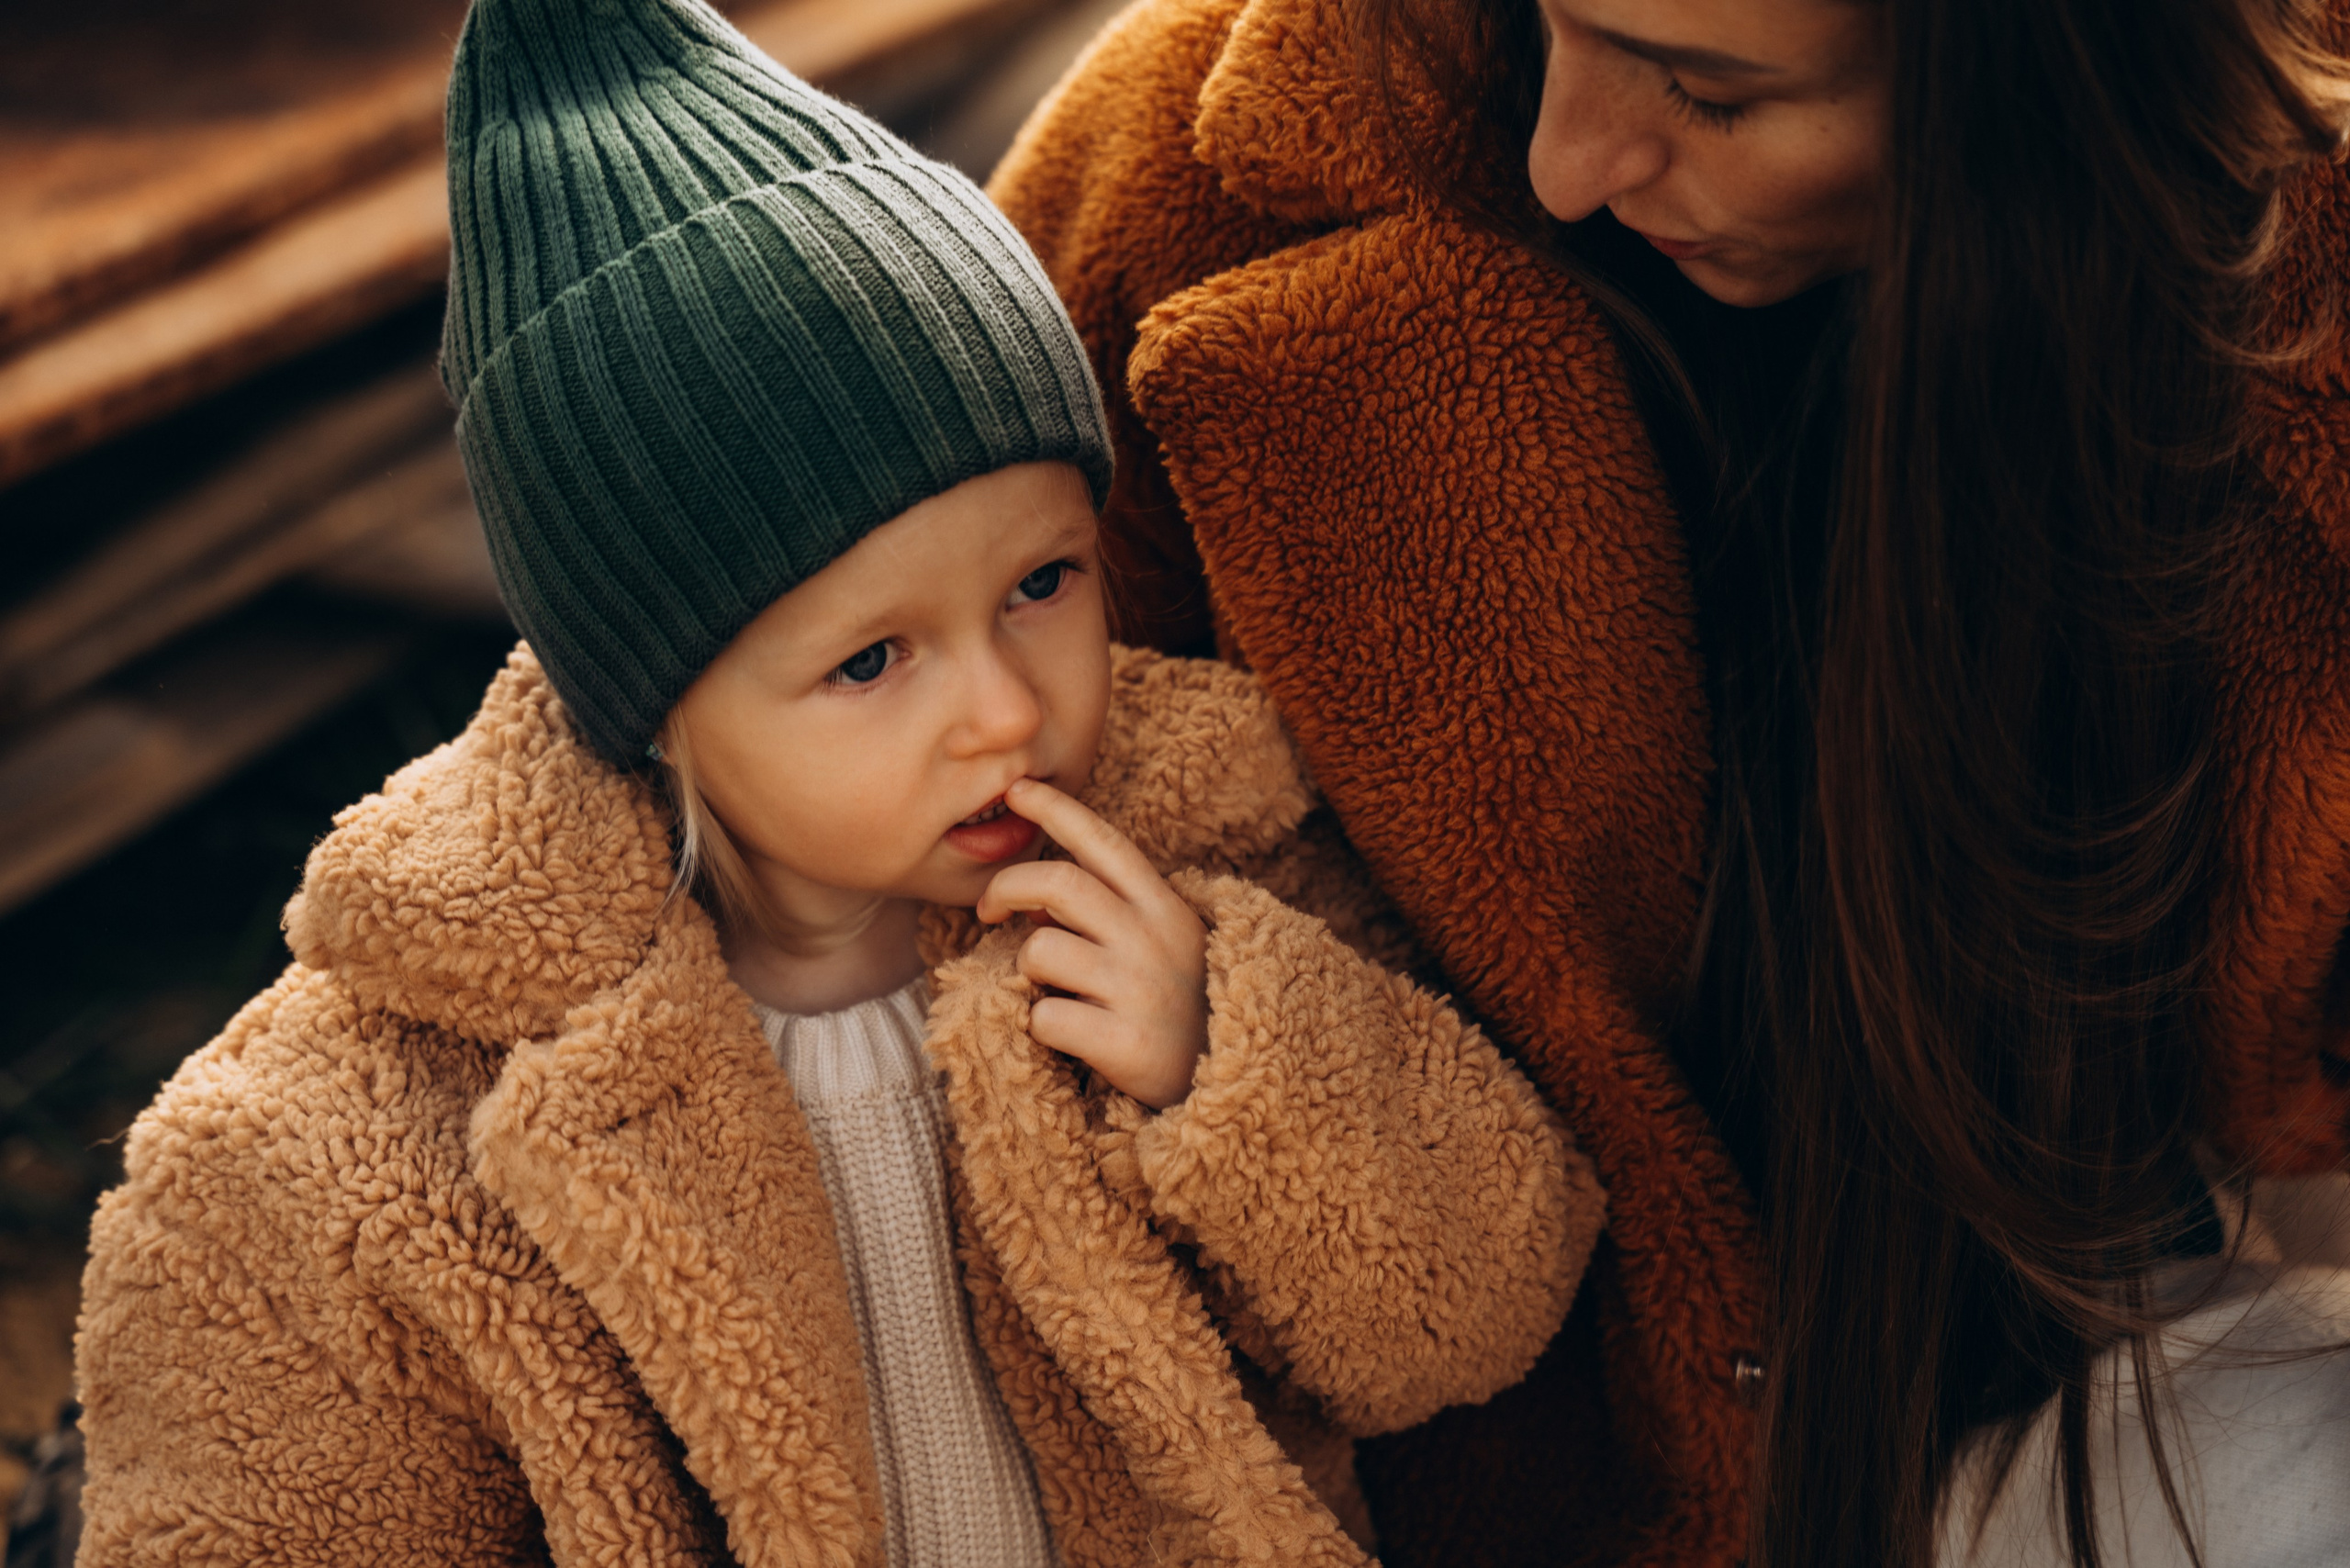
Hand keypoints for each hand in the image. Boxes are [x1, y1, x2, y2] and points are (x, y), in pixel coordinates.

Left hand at [975, 778, 1207, 1108]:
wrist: (1231, 1085)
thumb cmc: (1180, 1008)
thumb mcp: (1161, 946)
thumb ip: (1108, 914)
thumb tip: (1037, 907)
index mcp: (1165, 907)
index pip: (1104, 842)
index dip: (1057, 808)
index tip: (1016, 788)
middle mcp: (1153, 939)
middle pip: (1056, 883)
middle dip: (1006, 887)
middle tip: (987, 910)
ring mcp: (1138, 989)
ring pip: (1040, 952)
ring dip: (1029, 971)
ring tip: (1055, 991)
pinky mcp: (1124, 1042)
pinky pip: (1044, 1017)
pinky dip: (1042, 1027)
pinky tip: (1071, 1038)